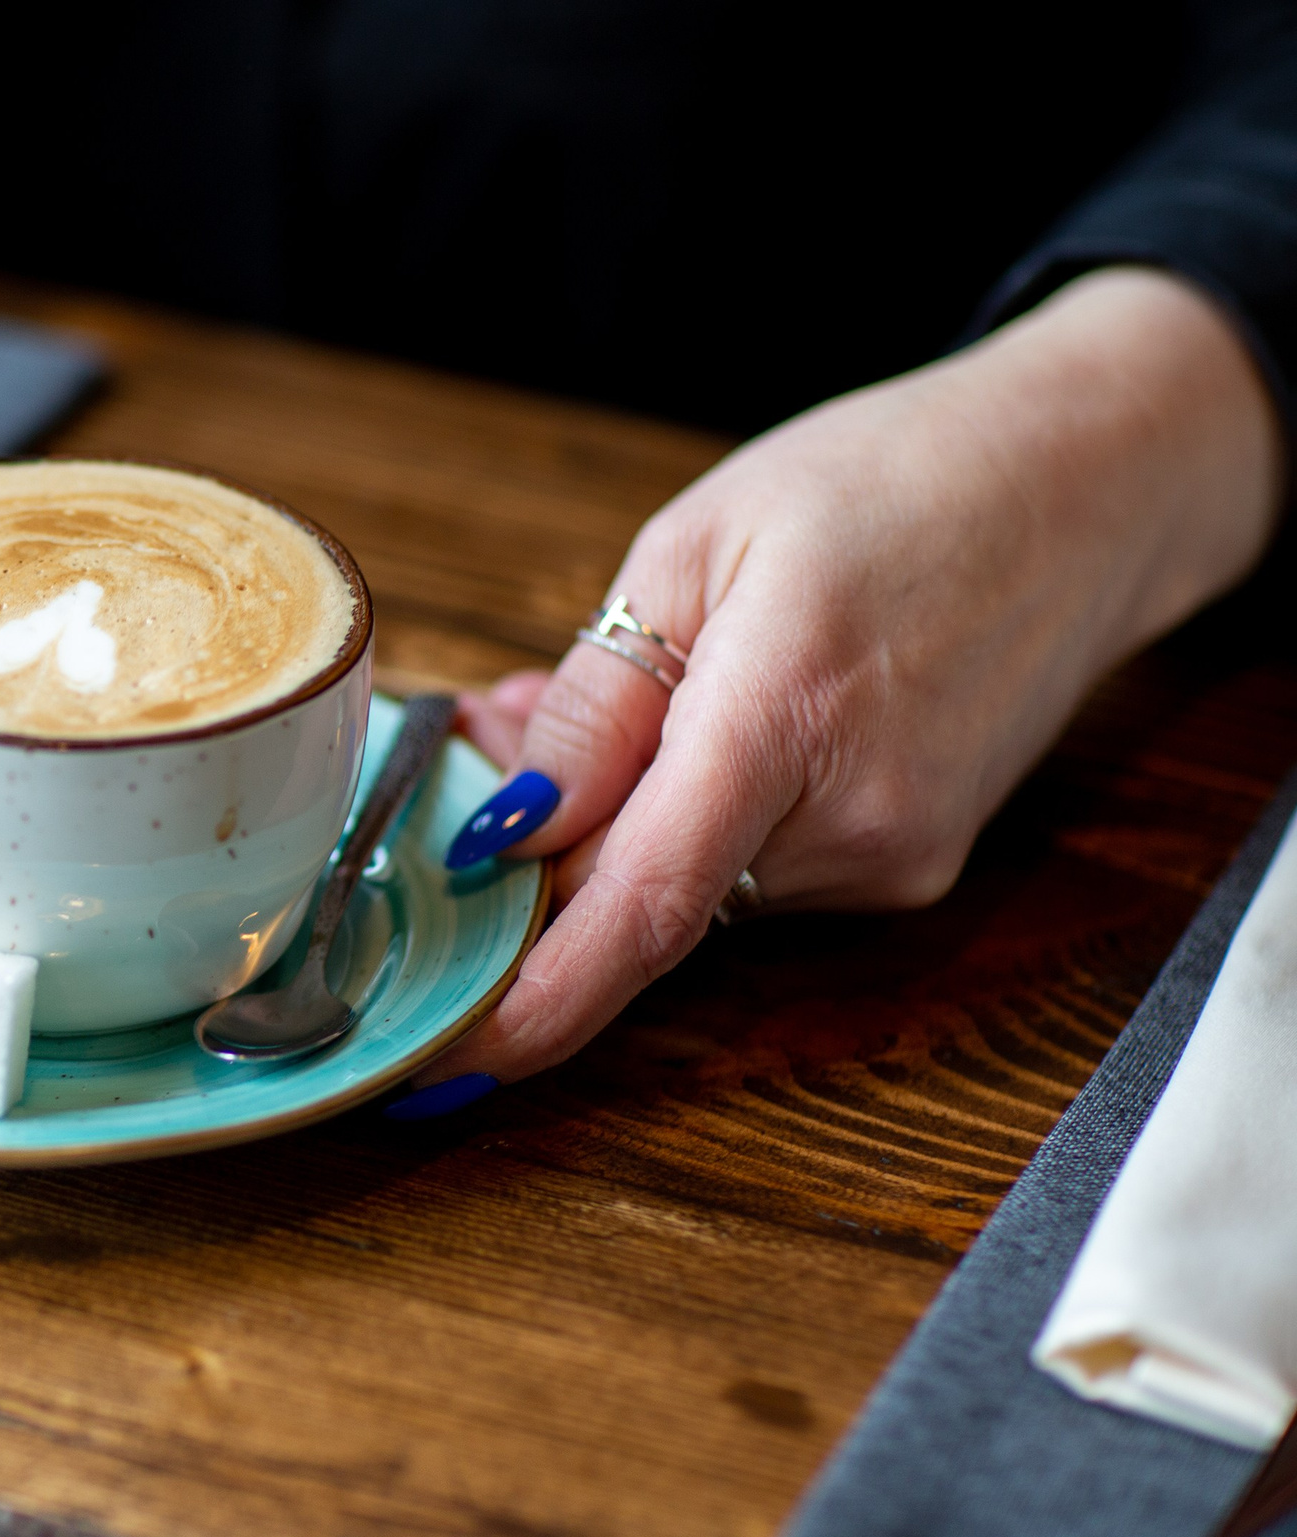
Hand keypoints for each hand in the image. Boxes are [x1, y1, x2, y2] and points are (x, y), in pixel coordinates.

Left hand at [421, 265, 1281, 1091]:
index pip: (642, 909)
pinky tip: (710, 715)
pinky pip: (754, 870)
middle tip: (493, 740)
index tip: (448, 1055)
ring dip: (623, 823)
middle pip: (642, 901)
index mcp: (783, 719)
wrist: (1088, 483)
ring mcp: (895, 859)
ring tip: (638, 680)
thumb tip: (505, 821)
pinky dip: (698, 817)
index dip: (535, 998)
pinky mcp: (912, 868)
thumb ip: (595, 699)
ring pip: (693, 887)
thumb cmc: (888, 481)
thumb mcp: (694, 544)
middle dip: (544, 852)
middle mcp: (854, 822)